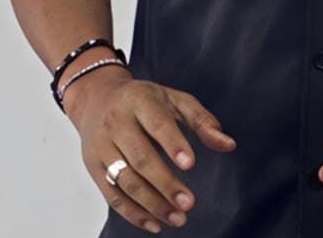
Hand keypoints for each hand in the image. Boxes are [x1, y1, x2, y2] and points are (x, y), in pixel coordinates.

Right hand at [67, 68, 237, 232]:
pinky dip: (133, 213)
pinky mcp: (93, 167)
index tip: (190, 164)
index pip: (156, 123)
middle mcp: (116, 123)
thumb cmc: (144, 100)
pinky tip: (155, 223)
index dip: (173, 144)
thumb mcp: (174, 99)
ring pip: (125, 180)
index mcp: (139, 100)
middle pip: (140, 157)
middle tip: (189, 203)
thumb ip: (202, 121)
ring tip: (178, 218)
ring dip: (152, 203)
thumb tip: (229, 144)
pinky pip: (112, 195)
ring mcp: (102, 146)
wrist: (97, 98)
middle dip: (165, 183)